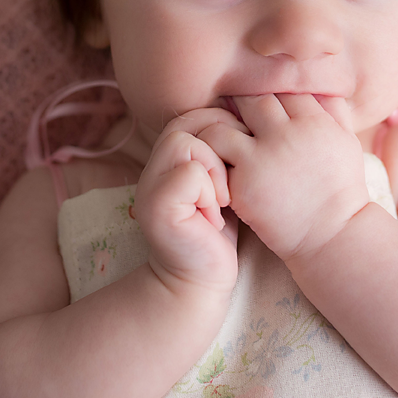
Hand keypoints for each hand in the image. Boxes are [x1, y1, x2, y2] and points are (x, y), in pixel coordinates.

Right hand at [134, 111, 239, 296]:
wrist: (201, 281)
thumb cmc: (218, 233)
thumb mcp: (220, 185)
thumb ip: (221, 153)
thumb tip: (248, 117)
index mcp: (167, 160)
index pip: (192, 116)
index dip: (221, 127)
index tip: (238, 160)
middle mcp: (152, 169)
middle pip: (187, 122)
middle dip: (220, 144)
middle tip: (232, 179)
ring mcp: (150, 186)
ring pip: (186, 142)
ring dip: (214, 169)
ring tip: (222, 201)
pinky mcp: (157, 205)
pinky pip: (189, 173)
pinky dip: (209, 192)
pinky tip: (214, 217)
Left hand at [198, 94, 369, 262]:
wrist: (332, 236)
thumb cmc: (340, 189)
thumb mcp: (348, 143)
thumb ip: (334, 111)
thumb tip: (319, 85)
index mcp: (317, 121)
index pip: (284, 86)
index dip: (269, 88)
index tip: (259, 97)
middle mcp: (291, 133)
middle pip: (256, 96)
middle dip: (243, 99)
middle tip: (231, 105)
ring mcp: (266, 155)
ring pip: (229, 116)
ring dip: (221, 119)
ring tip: (219, 127)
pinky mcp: (246, 179)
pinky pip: (216, 147)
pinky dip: (211, 146)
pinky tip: (214, 151)